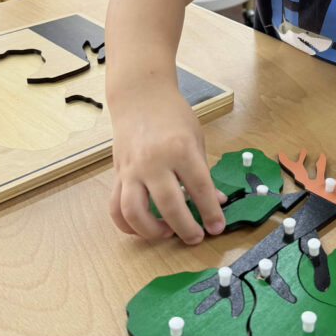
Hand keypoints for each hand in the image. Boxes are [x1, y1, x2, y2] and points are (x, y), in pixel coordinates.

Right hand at [109, 90, 225, 243]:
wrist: (140, 97)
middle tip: (196, 237)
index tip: (217, 227)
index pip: (199, 188)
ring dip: (152, 231)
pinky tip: (142, 229)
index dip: (210, 212)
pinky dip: (127, 225)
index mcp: (180, 149)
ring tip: (167, 233)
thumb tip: (218, 202)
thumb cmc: (172, 116)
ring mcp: (133, 169)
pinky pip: (116, 207)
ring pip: (135, 211)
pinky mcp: (118, 175)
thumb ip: (204, 173)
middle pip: (169, 205)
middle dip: (186, 228)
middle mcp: (154, 161)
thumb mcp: (196, 139)